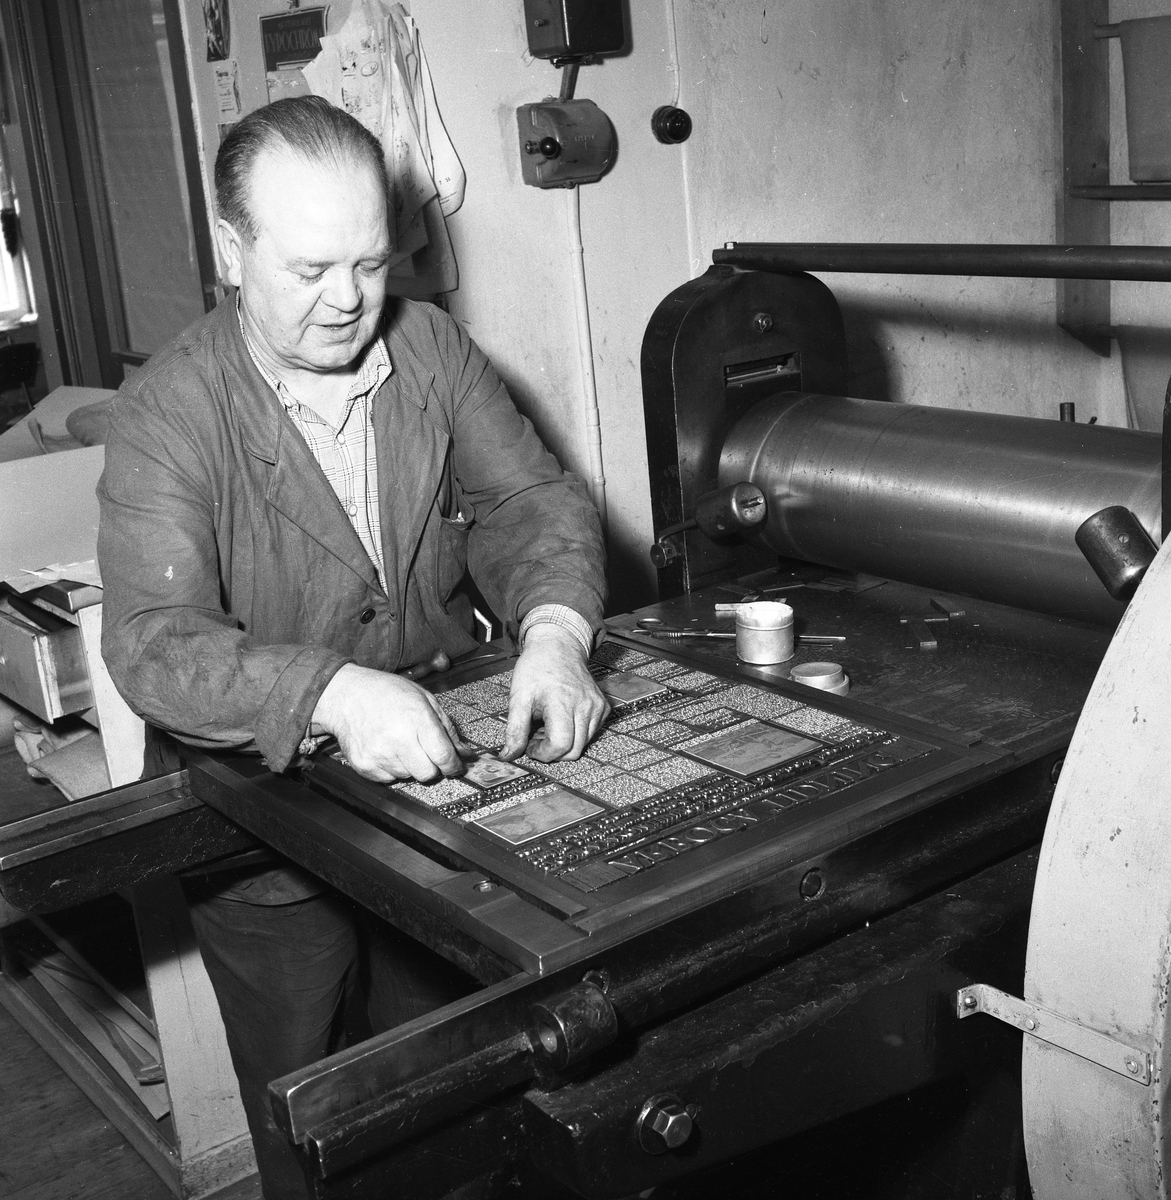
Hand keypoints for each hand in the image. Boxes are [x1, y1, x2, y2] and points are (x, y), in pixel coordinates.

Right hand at [312, 663, 461, 782]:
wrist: (346, 695)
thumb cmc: (385, 692)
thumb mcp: (424, 698)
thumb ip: (447, 727)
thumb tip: (464, 752)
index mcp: (417, 719)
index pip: (444, 756)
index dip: (453, 765)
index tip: (455, 765)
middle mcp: (398, 739)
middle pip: (428, 774)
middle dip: (433, 766)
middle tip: (426, 752)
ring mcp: (379, 755)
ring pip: (408, 777)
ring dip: (410, 765)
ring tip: (400, 742)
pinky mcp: (364, 765)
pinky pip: (388, 779)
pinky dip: (391, 768)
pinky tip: (386, 748)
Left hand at [500, 625, 608, 761]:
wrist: (558, 646)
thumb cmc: (537, 667)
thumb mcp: (518, 697)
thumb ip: (514, 729)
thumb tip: (509, 754)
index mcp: (563, 702)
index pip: (560, 745)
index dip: (542, 753)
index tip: (530, 747)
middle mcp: (585, 706)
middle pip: (574, 751)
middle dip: (552, 752)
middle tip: (536, 737)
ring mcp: (597, 707)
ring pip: (583, 745)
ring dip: (564, 745)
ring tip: (547, 726)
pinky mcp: (603, 707)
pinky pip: (591, 734)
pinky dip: (575, 735)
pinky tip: (561, 721)